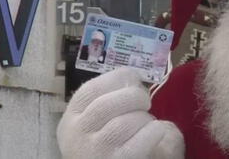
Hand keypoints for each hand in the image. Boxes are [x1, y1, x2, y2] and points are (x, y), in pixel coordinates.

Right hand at [57, 68, 183, 158]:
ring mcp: (95, 151)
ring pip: (123, 123)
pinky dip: (152, 132)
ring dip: (143, 118)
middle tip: (146, 102)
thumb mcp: (88, 124)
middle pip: (108, 104)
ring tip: (148, 122)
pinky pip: (138, 142)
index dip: (117, 78)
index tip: (133, 79)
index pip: (91, 89)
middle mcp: (78, 133)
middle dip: (134, 96)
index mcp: (71, 117)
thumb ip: (104, 101)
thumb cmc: (97, 147)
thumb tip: (132, 80)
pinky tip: (156, 131)